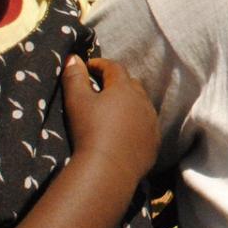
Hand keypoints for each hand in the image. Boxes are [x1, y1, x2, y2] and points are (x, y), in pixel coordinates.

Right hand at [62, 56, 158, 182]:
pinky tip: (125, 131)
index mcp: (124, 88)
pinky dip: (136, 124)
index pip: (113, 67)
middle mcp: (142, 101)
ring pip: (141, 105)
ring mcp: (151, 122)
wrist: (109, 169)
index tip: (88, 67)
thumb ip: (74, 77)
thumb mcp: (76, 101)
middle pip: (131, 84)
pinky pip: (146, 126)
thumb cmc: (89, 131)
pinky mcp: (154, 142)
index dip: (100, 64)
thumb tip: (73, 57)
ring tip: (114, 110)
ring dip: (129, 103)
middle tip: (101, 87)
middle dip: (116, 82)